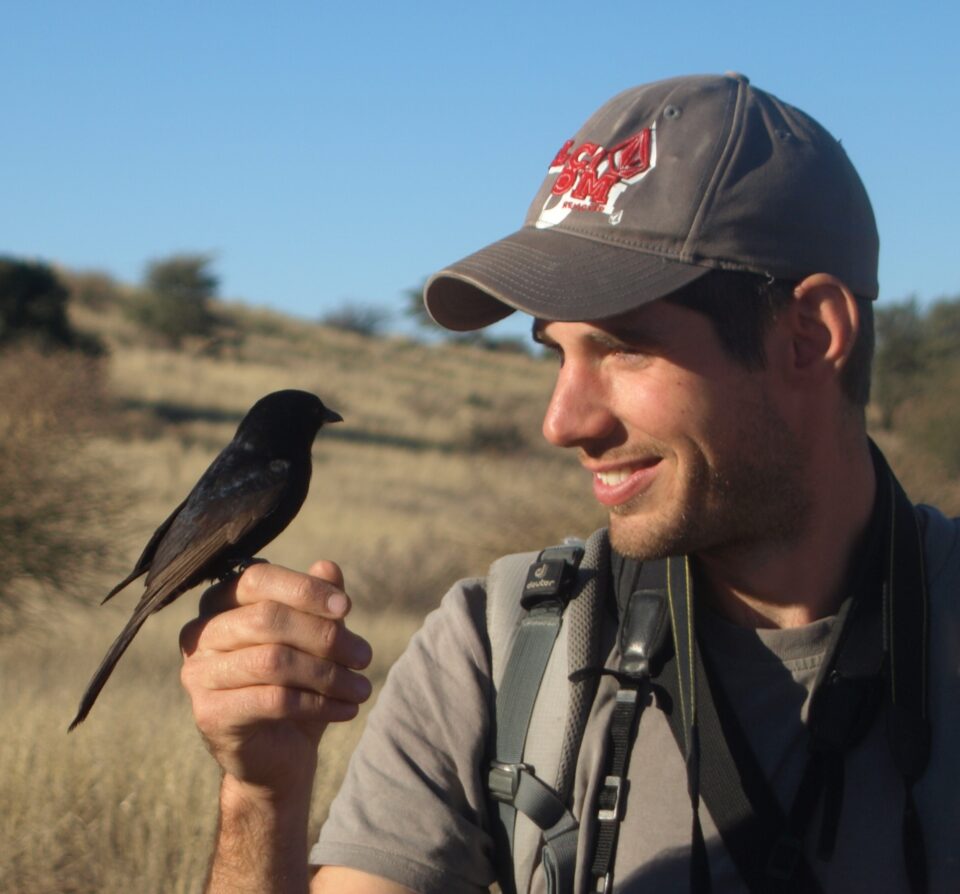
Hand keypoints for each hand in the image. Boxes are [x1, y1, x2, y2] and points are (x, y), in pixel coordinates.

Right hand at [179, 560, 372, 794]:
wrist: (278, 754)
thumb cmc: (296, 683)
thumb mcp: (314, 638)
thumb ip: (317, 600)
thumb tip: (328, 567)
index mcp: (220, 603)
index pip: (258, 579)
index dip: (305, 589)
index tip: (347, 608)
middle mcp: (200, 633)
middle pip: (267, 618)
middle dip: (325, 636)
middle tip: (365, 657)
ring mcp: (198, 674)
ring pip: (273, 660)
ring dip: (329, 674)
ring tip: (362, 688)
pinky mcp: (210, 714)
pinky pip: (273, 700)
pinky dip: (319, 703)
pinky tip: (347, 709)